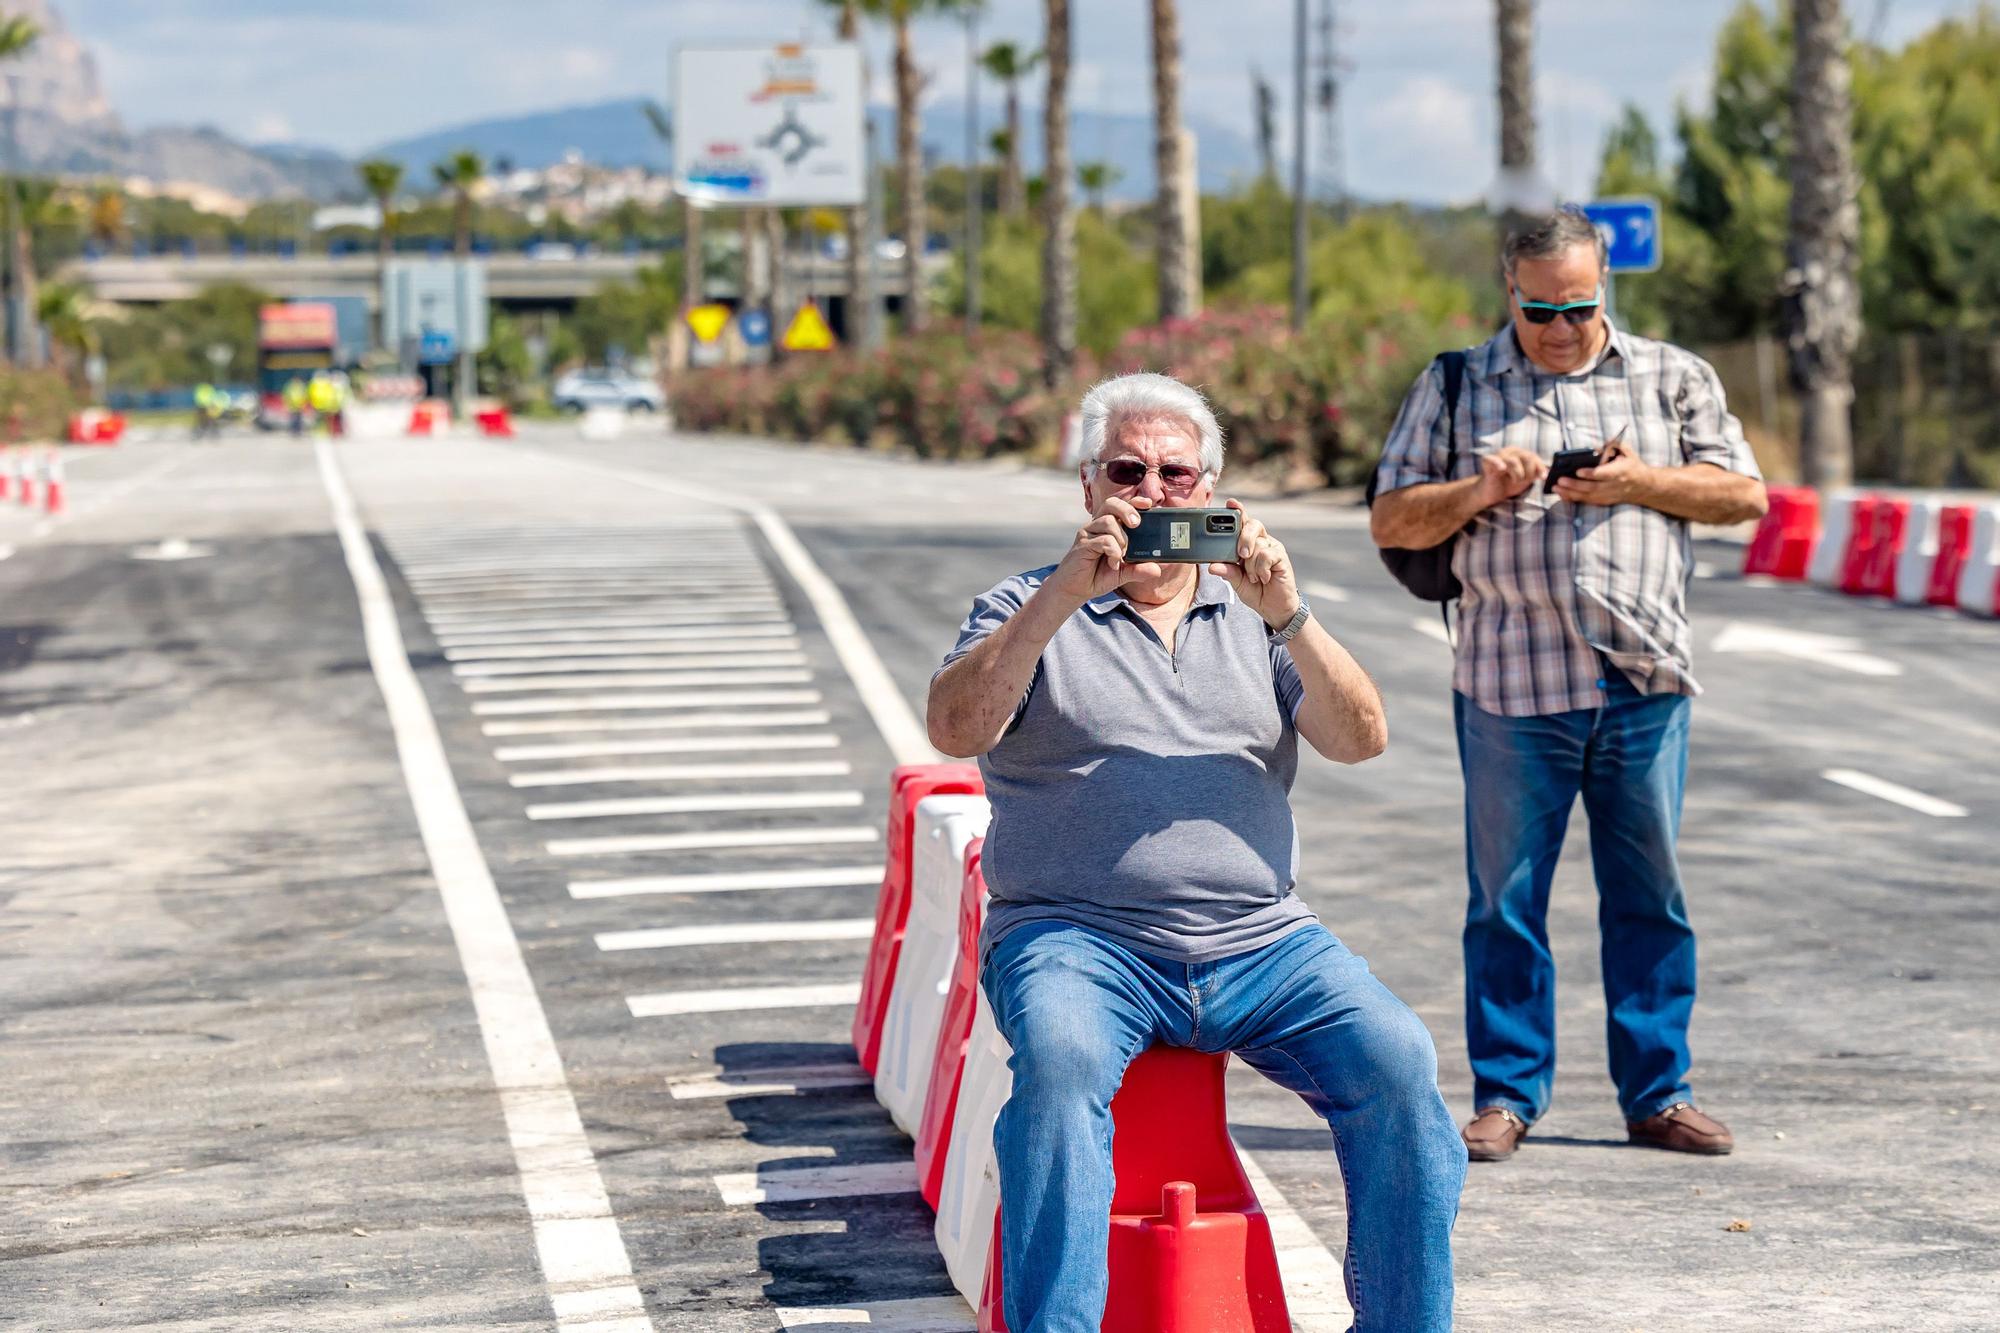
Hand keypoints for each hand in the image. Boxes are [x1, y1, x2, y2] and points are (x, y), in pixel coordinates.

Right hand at [1048, 494, 1162, 605]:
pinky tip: (1113, 563)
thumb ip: (1139, 569)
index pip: (1121, 506)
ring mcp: (1089, 533)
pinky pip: (1103, 540)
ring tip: (1121, 555)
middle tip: (1136, 525)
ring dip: (1121, 539)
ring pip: (1108, 521)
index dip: (1135, 502)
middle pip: (1112, 503)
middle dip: (1127, 510)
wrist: (1075, 589)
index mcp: (1109, 527)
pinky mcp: (1083, 544)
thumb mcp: (1124, 573)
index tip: (1148, 504)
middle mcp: (1098, 526)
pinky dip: (1113, 551)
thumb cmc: (1098, 576)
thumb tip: (1157, 569)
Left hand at [1207, 499, 1300, 630]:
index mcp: (1247, 544)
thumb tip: (1212, 566)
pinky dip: (1262, 568)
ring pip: (1258, 544)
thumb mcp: (1237, 583)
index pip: (1241, 523)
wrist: (1275, 608)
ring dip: (1252, 564)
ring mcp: (1272, 548)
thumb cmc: (1256, 591)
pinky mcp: (1281, 557)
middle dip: (1244, 537)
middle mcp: (1260, 541)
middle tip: (1241, 555)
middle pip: (1253, 525)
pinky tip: (1264, 578)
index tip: (1230, 503)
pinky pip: (1267, 555)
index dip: (1237, 511)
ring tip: (1254, 577)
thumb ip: (1227, 572)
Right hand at [1474, 447, 1546, 506]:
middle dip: (1528, 472)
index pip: (1533, 456)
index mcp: (1520, 453)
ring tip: (1515, 481)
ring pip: (1513, 461)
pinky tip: (1502, 469)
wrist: (1491, 493)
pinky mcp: (1487, 462)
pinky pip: (1492, 459)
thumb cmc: (1508, 484)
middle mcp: (1509, 451)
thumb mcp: (1525, 478)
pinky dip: (1498, 463)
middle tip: (1524, 481)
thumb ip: (1535, 473)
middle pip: (1526, 457)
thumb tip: (1548, 471)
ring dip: (1517, 474)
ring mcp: (1498, 456)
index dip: (1540, 467)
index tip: (1543, 478)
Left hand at [1555, 441, 1652, 506]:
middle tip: (1559, 480)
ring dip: (1571, 493)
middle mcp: (1615, 485)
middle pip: (1592, 487)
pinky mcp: (1605, 501)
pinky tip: (1562, 494)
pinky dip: (1574, 499)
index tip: (1578, 471)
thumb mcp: (1626, 451)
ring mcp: (1609, 495)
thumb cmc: (1631, 465)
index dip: (1591, 474)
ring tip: (1556, 488)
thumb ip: (1613, 445)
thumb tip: (1596, 447)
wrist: (1644, 486)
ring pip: (1588, 497)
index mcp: (1622, 471)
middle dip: (1574, 485)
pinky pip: (1587, 502)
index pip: (1605, 474)